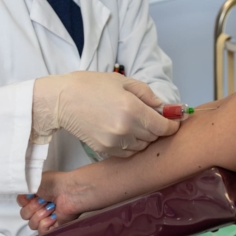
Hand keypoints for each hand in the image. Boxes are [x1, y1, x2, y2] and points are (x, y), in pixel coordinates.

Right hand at [17, 171, 80, 234]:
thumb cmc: (55, 183)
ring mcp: (47, 217)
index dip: (24, 201)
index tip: (32, 195)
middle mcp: (40, 207)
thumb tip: (19, 197)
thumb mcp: (34, 181)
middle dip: (33, 207)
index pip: (21, 205)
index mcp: (36, 196)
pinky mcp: (53, 227)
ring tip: (51, 207)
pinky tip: (54, 216)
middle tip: (44, 200)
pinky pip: (41, 231)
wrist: (69, 192)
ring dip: (40, 215)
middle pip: (25, 215)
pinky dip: (46, 223)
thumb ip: (22, 189)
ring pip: (32, 224)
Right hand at [33, 71, 179, 157]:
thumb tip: (164, 108)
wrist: (63, 100)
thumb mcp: (123, 82)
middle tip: (150, 118)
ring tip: (134, 124)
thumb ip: (147, 95)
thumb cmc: (92, 85)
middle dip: (156, 129)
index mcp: (133, 109)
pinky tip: (123, 132)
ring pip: (141, 147)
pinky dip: (130, 145)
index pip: (163, 127)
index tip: (173, 122)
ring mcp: (115, 143)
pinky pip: (127, 153)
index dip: (171, 125)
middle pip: (154, 137)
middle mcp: (126, 129)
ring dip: (143, 138)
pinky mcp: (105, 150)